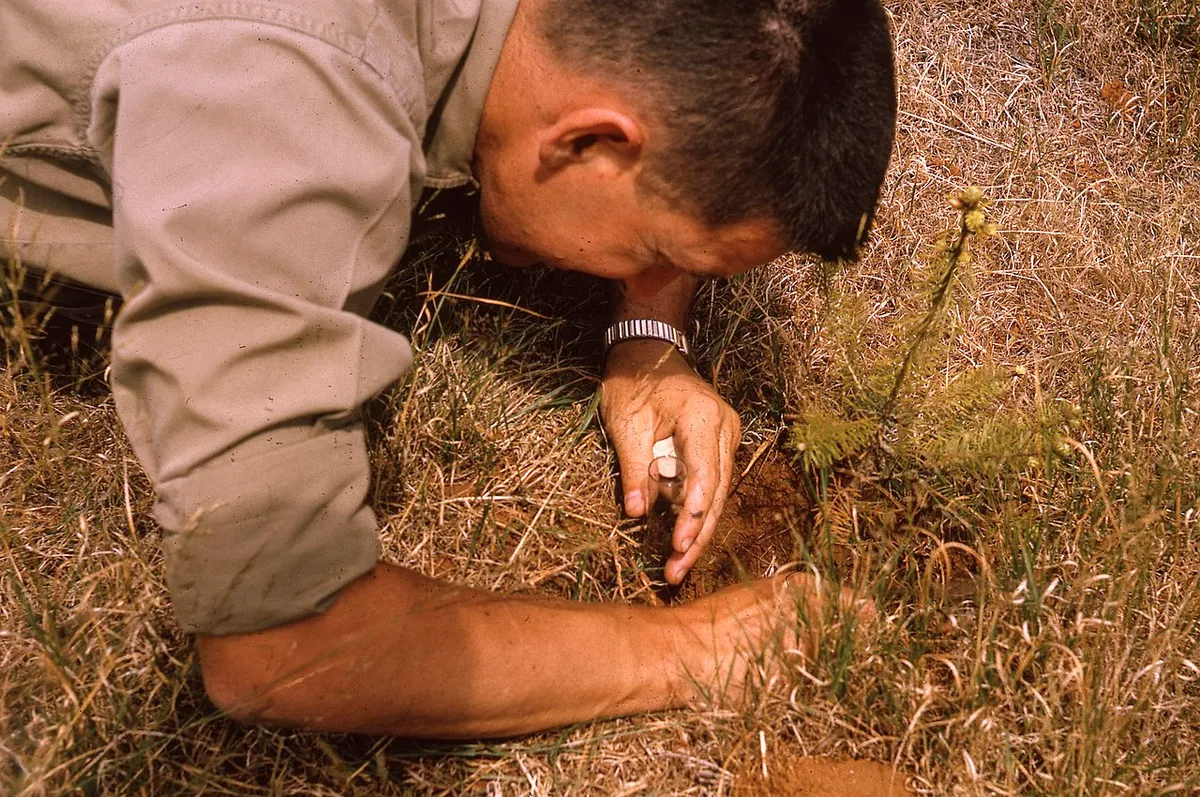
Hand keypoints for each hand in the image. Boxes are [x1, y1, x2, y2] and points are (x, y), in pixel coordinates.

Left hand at [599, 339, 740, 583]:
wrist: (648, 352)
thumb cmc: (634, 382)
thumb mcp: (625, 423)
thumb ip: (634, 468)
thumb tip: (636, 512)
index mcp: (703, 418)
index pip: (706, 474)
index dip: (693, 514)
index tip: (678, 545)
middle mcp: (725, 428)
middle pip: (716, 493)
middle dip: (697, 535)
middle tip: (676, 571)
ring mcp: (727, 437)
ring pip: (718, 495)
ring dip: (697, 531)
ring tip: (676, 566)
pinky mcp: (719, 446)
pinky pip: (711, 486)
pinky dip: (696, 513)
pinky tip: (681, 541)